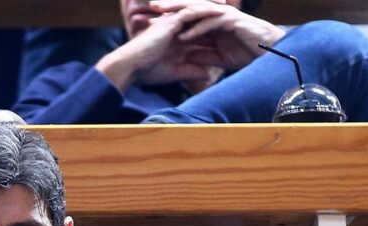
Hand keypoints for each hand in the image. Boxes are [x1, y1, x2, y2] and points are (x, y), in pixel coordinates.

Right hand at [97, 4, 221, 90]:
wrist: (131, 67)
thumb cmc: (147, 71)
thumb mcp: (175, 72)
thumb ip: (191, 71)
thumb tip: (208, 74)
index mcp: (175, 37)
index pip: (198, 29)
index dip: (214, 29)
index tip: (231, 32)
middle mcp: (175, 26)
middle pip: (200, 16)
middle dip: (218, 14)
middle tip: (236, 14)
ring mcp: (173, 22)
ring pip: (198, 10)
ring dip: (215, 8)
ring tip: (232, 8)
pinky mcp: (171, 21)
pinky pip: (192, 12)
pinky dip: (206, 10)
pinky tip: (221, 12)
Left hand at [152, 0, 284, 70]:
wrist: (268, 52)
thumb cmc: (246, 53)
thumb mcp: (218, 58)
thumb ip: (202, 57)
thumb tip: (187, 60)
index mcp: (210, 23)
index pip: (185, 18)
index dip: (168, 20)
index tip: (149, 23)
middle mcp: (214, 15)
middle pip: (187, 9)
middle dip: (169, 8)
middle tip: (150, 8)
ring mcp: (223, 16)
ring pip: (197, 11)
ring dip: (179, 12)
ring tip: (162, 14)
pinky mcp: (231, 21)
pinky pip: (210, 23)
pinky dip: (197, 30)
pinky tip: (184, 36)